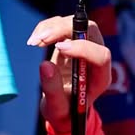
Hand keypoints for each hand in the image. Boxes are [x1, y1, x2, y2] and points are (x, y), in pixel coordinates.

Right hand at [26, 15, 110, 134]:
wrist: (63, 107)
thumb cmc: (64, 111)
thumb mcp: (57, 108)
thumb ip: (53, 90)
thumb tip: (45, 65)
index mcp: (100, 77)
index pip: (101, 56)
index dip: (82, 49)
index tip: (58, 50)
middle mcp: (96, 57)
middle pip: (90, 30)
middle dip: (64, 30)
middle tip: (41, 40)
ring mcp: (84, 46)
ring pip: (75, 23)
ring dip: (52, 28)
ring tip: (33, 42)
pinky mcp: (71, 40)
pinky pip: (62, 24)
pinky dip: (46, 28)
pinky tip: (34, 40)